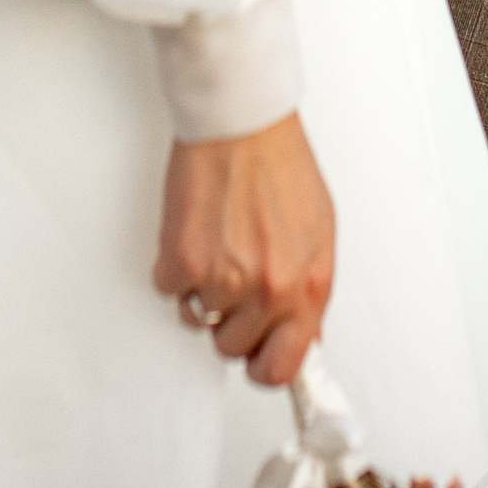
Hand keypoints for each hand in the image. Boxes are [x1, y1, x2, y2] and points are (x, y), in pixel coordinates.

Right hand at [153, 113, 334, 388]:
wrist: (241, 120)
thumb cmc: (279, 164)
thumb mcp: (319, 233)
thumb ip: (310, 290)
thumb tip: (303, 335)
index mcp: (308, 287)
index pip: (283, 367)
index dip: (265, 364)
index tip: (257, 361)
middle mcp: (269, 290)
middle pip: (233, 347)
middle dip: (230, 319)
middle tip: (233, 278)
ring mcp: (224, 280)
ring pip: (197, 320)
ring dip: (200, 290)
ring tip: (216, 243)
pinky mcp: (184, 261)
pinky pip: (169, 289)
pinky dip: (174, 266)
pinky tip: (195, 229)